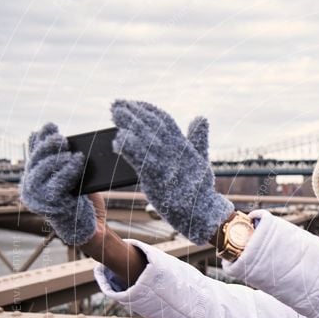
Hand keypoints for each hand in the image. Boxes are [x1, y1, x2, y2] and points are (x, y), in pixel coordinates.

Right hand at [19, 123, 96, 245]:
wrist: (94, 229)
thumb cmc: (86, 205)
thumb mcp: (77, 181)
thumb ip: (69, 165)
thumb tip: (70, 144)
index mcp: (35, 182)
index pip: (34, 157)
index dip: (40, 140)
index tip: (50, 126)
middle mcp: (32, 190)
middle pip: (36, 161)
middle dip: (48, 146)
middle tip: (62, 138)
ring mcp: (39, 199)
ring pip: (43, 170)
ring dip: (57, 157)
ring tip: (71, 150)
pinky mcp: (51, 205)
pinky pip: (57, 181)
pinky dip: (68, 168)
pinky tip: (77, 160)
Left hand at [110, 100, 233, 244]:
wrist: (203, 214)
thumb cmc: (201, 190)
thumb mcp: (202, 160)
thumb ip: (198, 139)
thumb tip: (201, 118)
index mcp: (184, 146)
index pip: (165, 121)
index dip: (148, 109)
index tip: (133, 103)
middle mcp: (175, 152)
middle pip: (152, 125)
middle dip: (134, 112)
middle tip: (116, 104)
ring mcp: (166, 165)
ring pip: (145, 139)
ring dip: (128, 124)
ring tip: (115, 114)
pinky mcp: (157, 179)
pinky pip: (140, 160)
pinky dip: (128, 148)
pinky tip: (117, 141)